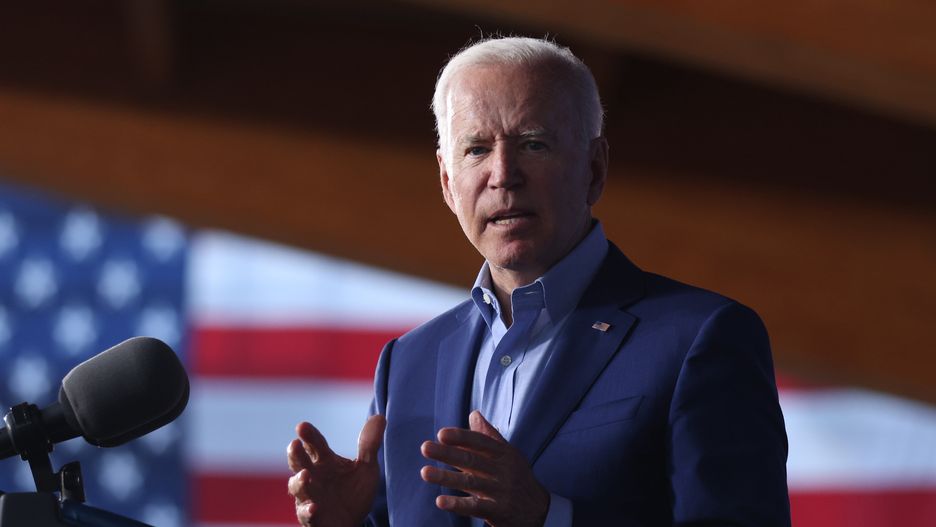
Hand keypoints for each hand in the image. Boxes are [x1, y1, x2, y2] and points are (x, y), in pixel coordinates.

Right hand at [287, 415, 385, 526]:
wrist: (354, 521)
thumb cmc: (354, 492)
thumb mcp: (366, 467)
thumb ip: (369, 444)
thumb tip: (380, 417)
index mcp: (325, 461)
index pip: (315, 444)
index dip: (309, 435)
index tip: (302, 426)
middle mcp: (313, 476)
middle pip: (299, 462)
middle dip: (295, 453)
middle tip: (295, 443)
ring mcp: (309, 496)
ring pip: (298, 487)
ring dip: (300, 481)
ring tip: (306, 475)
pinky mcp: (311, 517)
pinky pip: (306, 514)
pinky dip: (308, 511)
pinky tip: (314, 507)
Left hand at [420, 410, 549, 526]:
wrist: (539, 511)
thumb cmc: (518, 478)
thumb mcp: (509, 455)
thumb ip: (489, 436)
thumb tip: (473, 414)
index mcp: (504, 454)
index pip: (481, 442)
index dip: (461, 437)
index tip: (441, 434)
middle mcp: (503, 471)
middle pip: (472, 460)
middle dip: (447, 453)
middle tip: (425, 447)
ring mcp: (501, 491)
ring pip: (470, 482)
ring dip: (446, 477)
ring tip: (425, 472)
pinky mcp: (498, 511)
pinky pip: (475, 506)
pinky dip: (457, 504)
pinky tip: (440, 501)